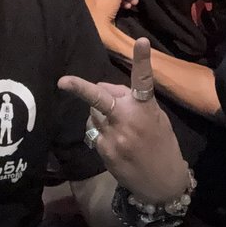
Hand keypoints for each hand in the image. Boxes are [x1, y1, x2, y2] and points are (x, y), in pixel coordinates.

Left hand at [59, 37, 187, 204]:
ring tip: (116, 126)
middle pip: (99, 95)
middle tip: (64, 82)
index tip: (142, 42)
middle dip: (82, 88)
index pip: (144, 80)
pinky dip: (98, 130)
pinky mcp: (103, 150)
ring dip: (98, 113)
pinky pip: (93, 130)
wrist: (162, 184)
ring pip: (93, 112)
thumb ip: (133, 100)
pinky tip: (114, 141)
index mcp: (146, 108)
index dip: (142, 60)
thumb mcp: (156, 118)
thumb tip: (104, 88)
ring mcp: (113, 136)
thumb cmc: (162, 145)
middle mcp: (128, 119)